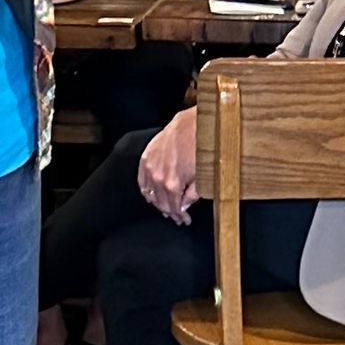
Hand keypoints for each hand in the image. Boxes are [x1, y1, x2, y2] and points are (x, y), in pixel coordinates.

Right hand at [137, 106, 198, 225]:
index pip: (174, 208)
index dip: (180, 216)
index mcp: (172, 183)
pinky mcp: (146, 157)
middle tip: (176, 217)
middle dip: (170, 211)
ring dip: (157, 202)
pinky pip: (142, 180)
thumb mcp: (202, 175)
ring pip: (149, 193)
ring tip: (165, 208)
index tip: (184, 220)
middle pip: (161, 202)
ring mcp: (150, 167)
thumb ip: (193, 194)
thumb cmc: (201, 146)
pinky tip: (150, 194)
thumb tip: (186, 205)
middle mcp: (158, 177)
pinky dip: (145, 189)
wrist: (193, 124)